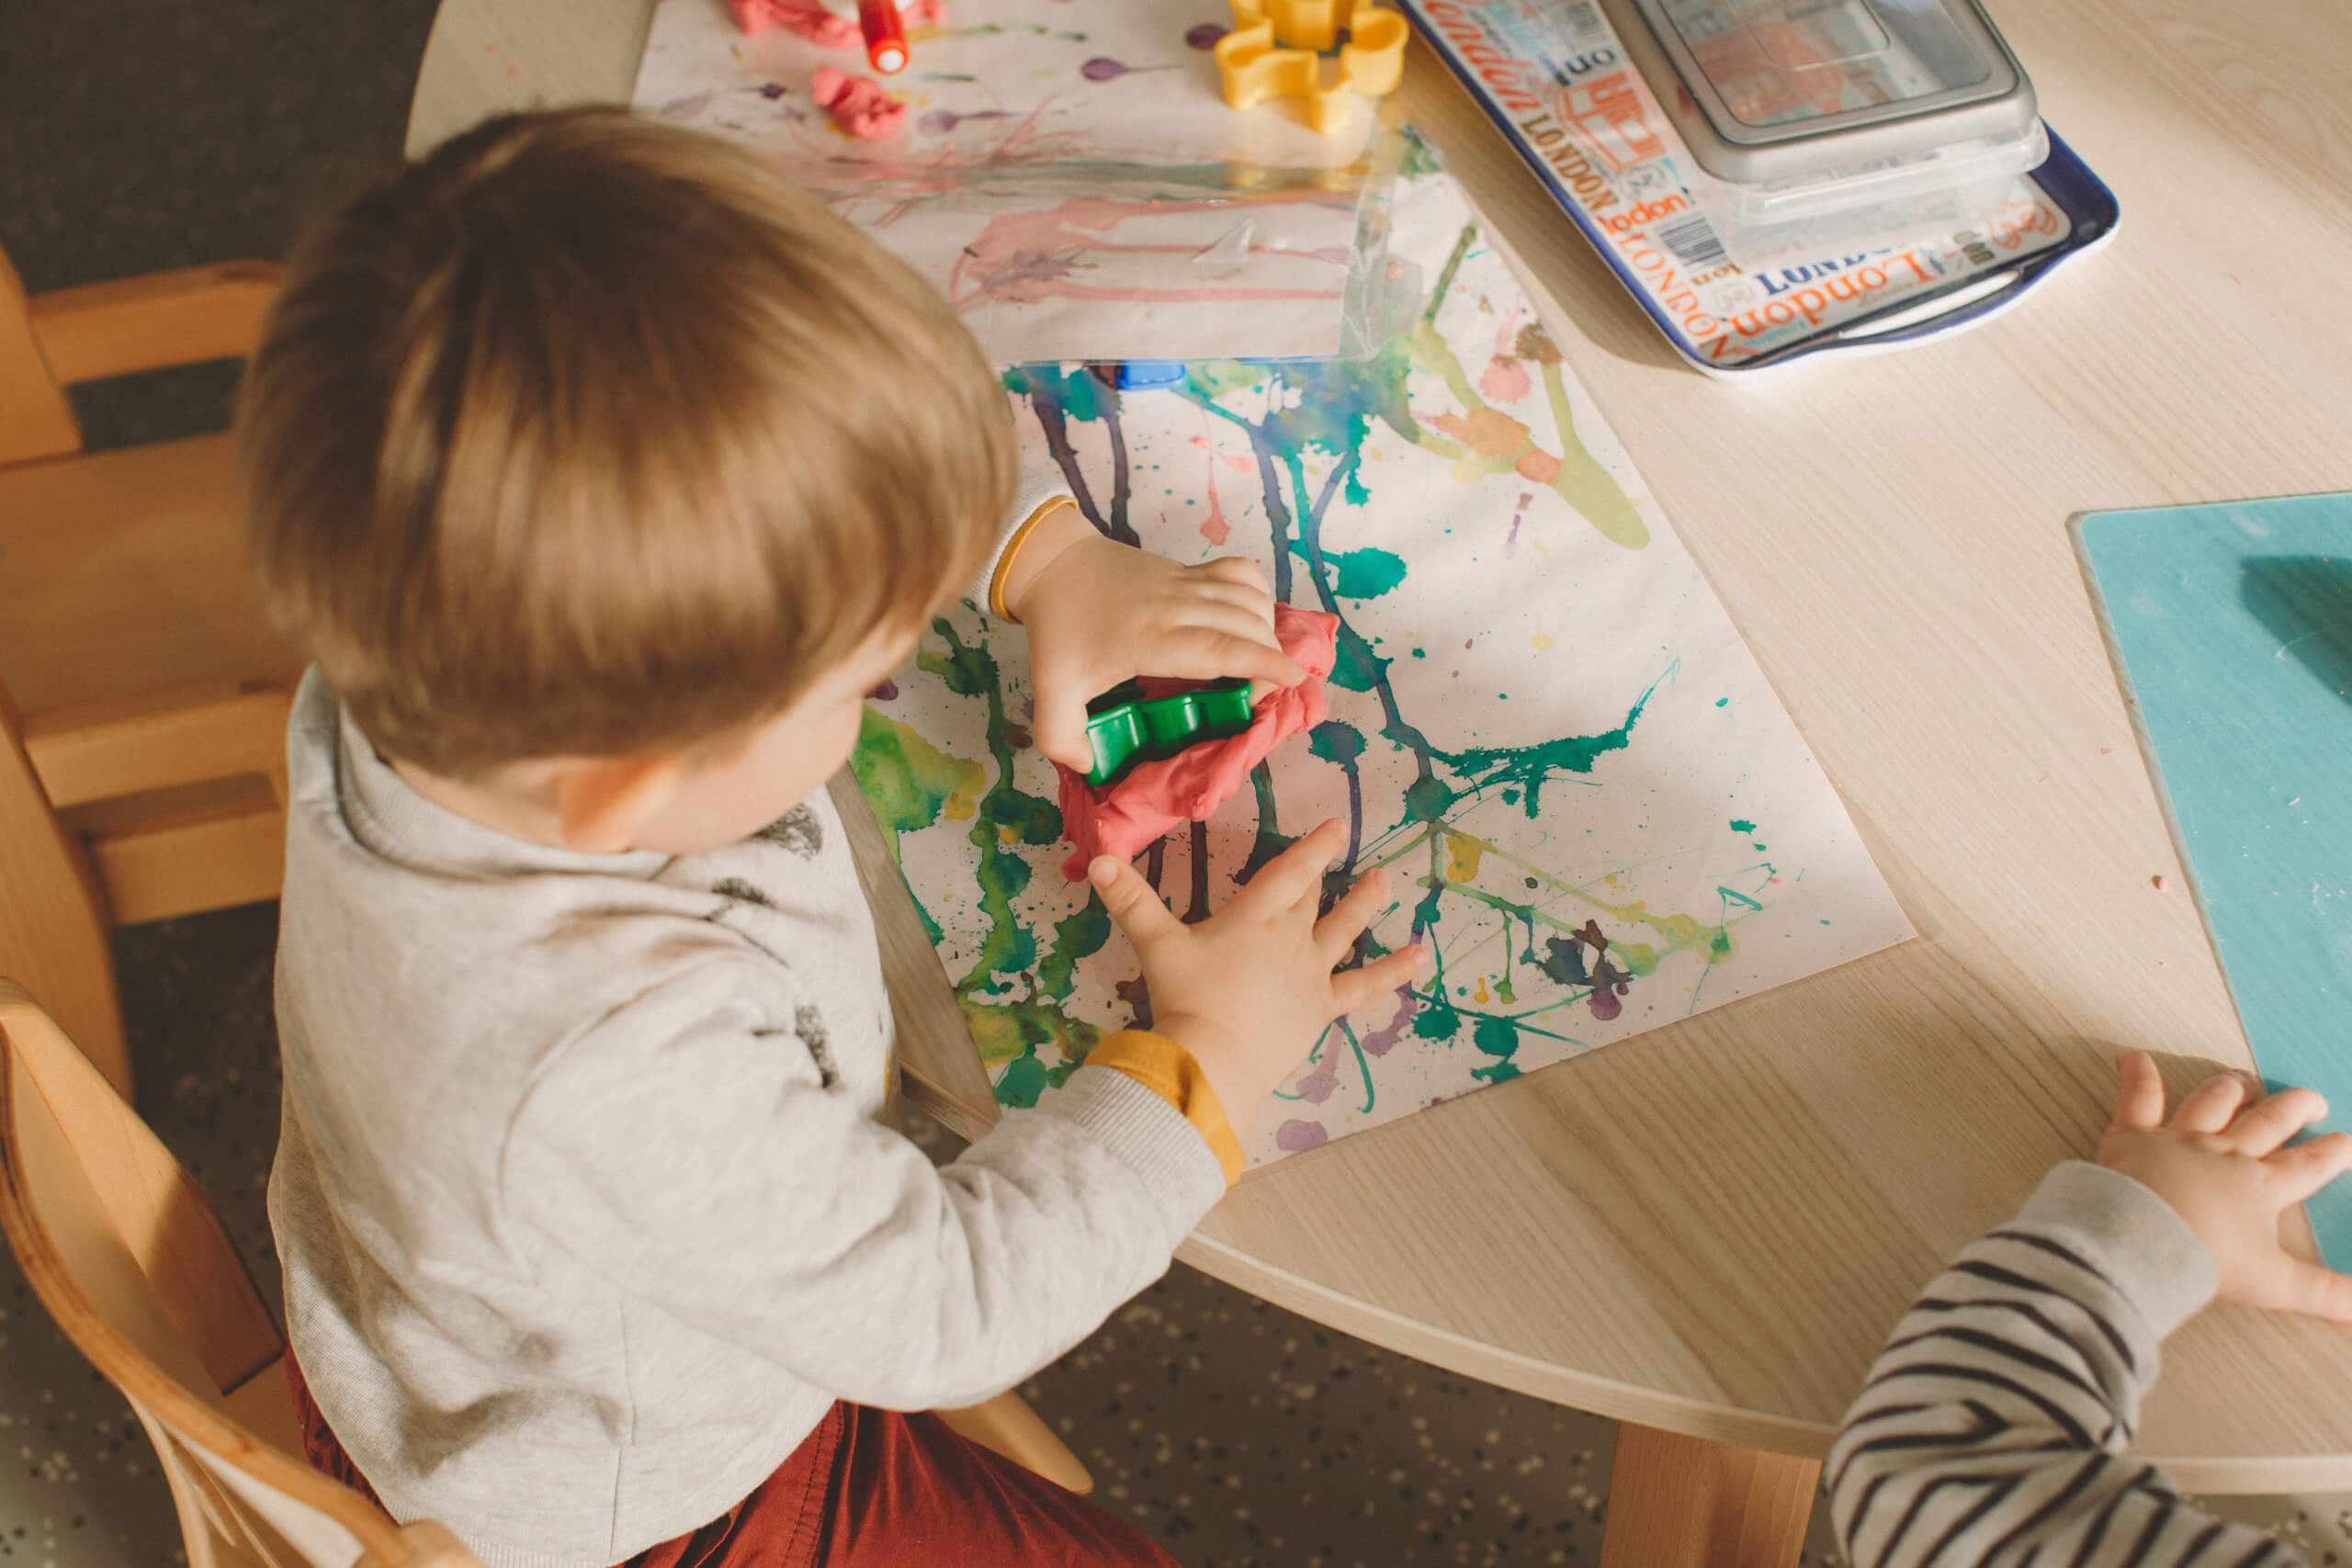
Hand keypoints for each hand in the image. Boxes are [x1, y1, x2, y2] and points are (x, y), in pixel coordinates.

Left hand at [998, 507, 1305, 772]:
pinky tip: (1252, 619)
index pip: (1218, 648)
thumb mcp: (1049, 691)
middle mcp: (1175, 607)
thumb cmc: (1058, 631)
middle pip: (1245, 626)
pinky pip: (1240, 573)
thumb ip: (1061, 738)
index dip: (1262, 663)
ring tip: (1260, 663)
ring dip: (1267, 631)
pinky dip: (1258, 595)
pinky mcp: (1189, 570)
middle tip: (1261, 694)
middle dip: (1269, 659)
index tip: (1293, 679)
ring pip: (1248, 599)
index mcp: (1149, 639)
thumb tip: (1089, 764)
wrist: (1052, 564)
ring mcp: (1185, 583)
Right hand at [1087, 819, 1427, 1132]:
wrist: (1214, 1061)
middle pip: (1313, 898)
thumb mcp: (1154, 944)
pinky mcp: (1321, 1010)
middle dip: (1327, 872)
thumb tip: (1097, 858)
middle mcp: (1291, 938)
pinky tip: (1419, 957)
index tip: (1335, 824)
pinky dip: (1393, 970)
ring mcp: (1312, 975)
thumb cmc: (1185, 999)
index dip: (1313, 846)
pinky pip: (1365, 986)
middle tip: (1349, 849)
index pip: (1290, 871)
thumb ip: (1129, 900)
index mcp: (1255, 916)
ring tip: (1387, 882)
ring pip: (1346, 931)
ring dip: (1366, 904)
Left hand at [2100, 1050, 2351, 1320]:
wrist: (2141, 1241)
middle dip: (2295, 1108)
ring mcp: (2179, 1140)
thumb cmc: (2204, 1260)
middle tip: (2312, 1100)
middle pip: (2268, 1122)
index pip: (2306, 1166)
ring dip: (2230, 1088)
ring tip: (2242, 1080)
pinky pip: (2137, 1097)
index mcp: (2260, 1187)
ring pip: (2212, 1102)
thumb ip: (2326, 1293)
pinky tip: (2132, 1058)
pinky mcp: (2133, 1135)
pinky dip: (2136, 1074)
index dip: (2331, 1153)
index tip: (2345, 1141)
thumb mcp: (2276, 1284)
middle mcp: (2224, 1154)